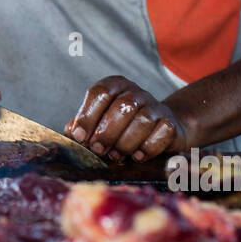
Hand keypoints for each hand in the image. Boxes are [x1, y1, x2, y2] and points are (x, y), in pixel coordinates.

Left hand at [66, 75, 187, 161]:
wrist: (159, 130)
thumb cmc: (121, 127)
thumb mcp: (100, 122)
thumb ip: (83, 126)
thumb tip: (70, 133)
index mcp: (115, 86)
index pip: (100, 92)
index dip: (88, 116)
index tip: (80, 137)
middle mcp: (135, 91)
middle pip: (123, 106)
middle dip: (107, 132)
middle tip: (99, 150)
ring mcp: (155, 105)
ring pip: (142, 120)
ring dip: (126, 142)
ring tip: (116, 155)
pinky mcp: (170, 122)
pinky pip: (161, 133)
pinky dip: (147, 148)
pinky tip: (137, 156)